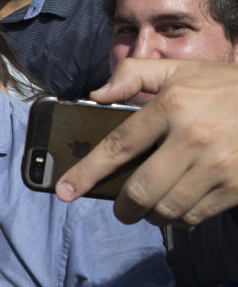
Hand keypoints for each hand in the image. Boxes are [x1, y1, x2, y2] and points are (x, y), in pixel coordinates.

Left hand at [56, 59, 237, 225]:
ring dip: (152, 215)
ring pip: (167, 209)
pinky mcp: (237, 186)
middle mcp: (193, 137)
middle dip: (124, 207)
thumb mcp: (180, 69)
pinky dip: (182, 217)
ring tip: (152, 207)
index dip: (86, 172)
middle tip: (122, 208)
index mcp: (172, 105)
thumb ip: (134, 74)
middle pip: (140, 190)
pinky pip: (196, 216)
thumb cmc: (225, 86)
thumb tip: (97, 95)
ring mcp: (217, 165)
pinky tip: (181, 206)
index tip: (65, 191)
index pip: (118, 145)